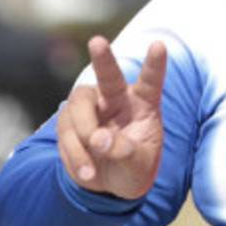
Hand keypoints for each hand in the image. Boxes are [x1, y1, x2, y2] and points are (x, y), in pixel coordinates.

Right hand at [57, 37, 166, 199]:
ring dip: (83, 139)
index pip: (151, 81)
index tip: (159, 45)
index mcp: (143, 103)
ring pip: (79, 109)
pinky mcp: (70, 120)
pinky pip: (66, 132)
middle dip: (103, 58)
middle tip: (97, 42)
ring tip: (92, 171)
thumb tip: (99, 139)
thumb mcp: (138, 167)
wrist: (109, 184)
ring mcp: (91, 107)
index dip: (154, 64)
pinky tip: (87, 171)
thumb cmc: (133, 168)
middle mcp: (116, 98)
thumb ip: (125, 153)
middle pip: (108, 75)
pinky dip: (74, 155)